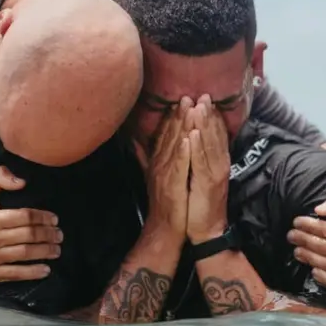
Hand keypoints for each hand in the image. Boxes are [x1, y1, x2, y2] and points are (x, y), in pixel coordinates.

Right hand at [0, 166, 61, 282]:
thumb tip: (22, 182)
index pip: (24, 216)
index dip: (43, 217)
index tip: (54, 219)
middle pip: (29, 235)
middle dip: (48, 234)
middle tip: (60, 235)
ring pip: (25, 253)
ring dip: (45, 251)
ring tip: (57, 250)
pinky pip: (14, 274)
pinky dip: (32, 273)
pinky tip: (46, 270)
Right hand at [133, 97, 191, 234]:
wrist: (165, 229)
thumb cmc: (165, 203)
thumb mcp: (154, 175)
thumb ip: (145, 156)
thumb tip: (135, 140)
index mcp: (158, 161)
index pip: (165, 134)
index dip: (173, 116)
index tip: (182, 98)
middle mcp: (159, 164)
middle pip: (170, 136)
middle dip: (179, 115)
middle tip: (187, 95)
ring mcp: (165, 175)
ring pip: (174, 146)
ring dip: (181, 127)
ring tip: (189, 109)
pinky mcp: (173, 186)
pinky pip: (178, 167)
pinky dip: (182, 152)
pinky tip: (187, 139)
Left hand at [186, 95, 230, 242]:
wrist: (205, 229)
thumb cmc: (198, 204)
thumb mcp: (197, 178)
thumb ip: (194, 160)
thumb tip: (189, 143)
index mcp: (215, 162)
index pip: (214, 135)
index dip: (210, 116)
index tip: (204, 98)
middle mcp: (219, 164)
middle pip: (214, 135)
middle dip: (208, 114)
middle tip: (204, 94)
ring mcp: (216, 173)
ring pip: (209, 144)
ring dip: (204, 125)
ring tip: (199, 106)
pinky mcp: (209, 183)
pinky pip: (202, 162)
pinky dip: (198, 147)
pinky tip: (193, 133)